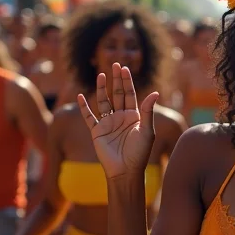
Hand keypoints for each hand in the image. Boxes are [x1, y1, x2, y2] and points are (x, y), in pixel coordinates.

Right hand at [78, 63, 158, 179]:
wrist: (125, 170)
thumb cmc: (139, 153)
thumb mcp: (146, 131)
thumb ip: (148, 111)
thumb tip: (155, 92)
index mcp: (134, 116)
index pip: (130, 94)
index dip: (127, 81)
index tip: (125, 68)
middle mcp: (121, 117)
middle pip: (118, 94)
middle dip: (117, 80)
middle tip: (115, 64)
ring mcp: (108, 124)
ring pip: (103, 102)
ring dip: (102, 89)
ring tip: (101, 75)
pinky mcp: (97, 131)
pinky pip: (89, 116)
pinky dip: (84, 107)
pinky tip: (80, 96)